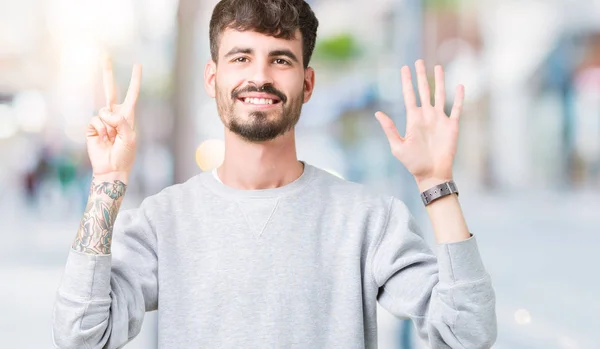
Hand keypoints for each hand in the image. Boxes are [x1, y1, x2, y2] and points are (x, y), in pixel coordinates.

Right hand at [86, 56, 141, 176]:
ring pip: (103, 111)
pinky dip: (100, 130)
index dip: (134, 80)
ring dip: (109, 125)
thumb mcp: (129, 137)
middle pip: (110, 90)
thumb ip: (121, 121)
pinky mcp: (92, 127)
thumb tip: (106, 112)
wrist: (111, 168)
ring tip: (111, 138)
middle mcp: (115, 115)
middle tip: (105, 55)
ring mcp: (102, 120)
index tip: (137, 65)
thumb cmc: (125, 154)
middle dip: (107, 73)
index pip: (132, 94)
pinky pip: (95, 120)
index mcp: (128, 116)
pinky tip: (102, 139)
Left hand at [375, 60, 463, 185]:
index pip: (409, 95)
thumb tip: (378, 113)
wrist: (432, 174)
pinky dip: (459, 97)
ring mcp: (439, 119)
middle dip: (421, 76)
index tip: (404, 68)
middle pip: (424, 91)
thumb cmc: (413, 163)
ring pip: (440, 95)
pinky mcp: (452, 126)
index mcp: (413, 119)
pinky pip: (456, 108)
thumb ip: (389, 129)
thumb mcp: (397, 146)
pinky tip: (460, 86)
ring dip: (439, 81)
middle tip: (418, 61)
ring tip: (438, 67)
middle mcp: (426, 116)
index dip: (406, 82)